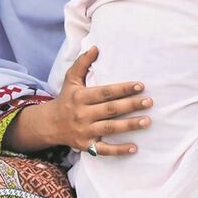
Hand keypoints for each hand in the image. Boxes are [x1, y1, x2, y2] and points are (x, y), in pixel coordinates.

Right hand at [14, 47, 152, 155]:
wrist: (48, 125)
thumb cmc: (66, 99)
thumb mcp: (70, 80)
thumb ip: (82, 63)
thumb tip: (95, 47)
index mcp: (81, 97)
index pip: (105, 92)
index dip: (123, 88)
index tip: (141, 85)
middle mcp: (82, 114)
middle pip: (110, 109)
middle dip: (131, 105)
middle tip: (149, 101)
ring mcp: (85, 131)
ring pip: (110, 128)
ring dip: (129, 125)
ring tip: (147, 121)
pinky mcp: (86, 146)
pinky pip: (104, 150)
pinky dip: (119, 150)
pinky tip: (134, 148)